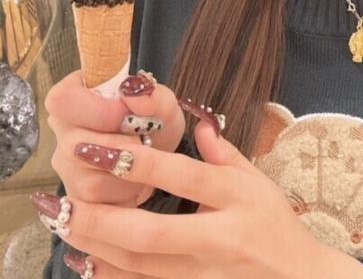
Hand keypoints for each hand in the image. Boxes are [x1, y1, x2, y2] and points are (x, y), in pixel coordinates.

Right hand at [45, 71, 184, 206]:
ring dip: (128, 176)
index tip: (127, 117)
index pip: (61, 100)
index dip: (96, 111)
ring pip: (89, 183)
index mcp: (74, 94)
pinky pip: (96, 211)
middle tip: (143, 142)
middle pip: (72, 147)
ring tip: (142, 162)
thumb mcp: (163, 103)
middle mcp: (61, 131)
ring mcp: (64, 168)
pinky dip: (126, 198)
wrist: (160, 153)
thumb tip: (134, 90)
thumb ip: (152, 95)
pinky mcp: (74, 203)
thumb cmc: (155, 121)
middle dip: (120, 149)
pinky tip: (136, 182)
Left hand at [47, 113, 362, 278]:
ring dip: (96, 247)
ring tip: (63, 225)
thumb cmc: (276, 224)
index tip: (99, 149)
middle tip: (62, 201)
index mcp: (234, 199)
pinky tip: (85, 261)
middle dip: (101, 218)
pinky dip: (111, 274)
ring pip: (139, 267)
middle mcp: (215, 239)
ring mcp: (201, 273)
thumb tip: (198, 122)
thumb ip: (225, 151)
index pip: (182, 177)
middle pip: (149, 234)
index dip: (138, 163)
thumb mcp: (258, 180)